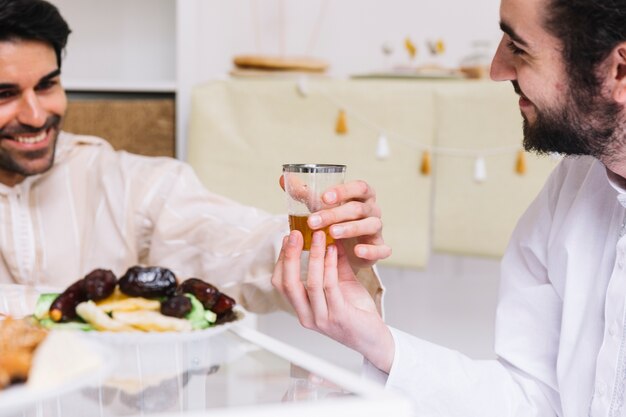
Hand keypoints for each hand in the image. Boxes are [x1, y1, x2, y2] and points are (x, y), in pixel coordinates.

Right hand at [271, 229, 394, 372]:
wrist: (374, 338)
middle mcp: (307, 316)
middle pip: (288, 284)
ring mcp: (321, 318)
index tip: (287, 238)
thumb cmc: (357, 313)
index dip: (281, 259)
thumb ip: (333, 264)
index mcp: (302, 309)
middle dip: (289, 255)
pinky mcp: (339, 316)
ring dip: (313, 256)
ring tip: (318, 236)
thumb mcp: (341, 284)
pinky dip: (330, 265)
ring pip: (310, 283)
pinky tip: (333, 250)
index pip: (281, 283)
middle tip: (295, 233)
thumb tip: (328, 238)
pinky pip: (330, 286)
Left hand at [280, 176, 391, 270]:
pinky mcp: (379, 248)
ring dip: (351, 228)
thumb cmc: (335, 220)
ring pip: (370, 225)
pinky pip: (381, 248)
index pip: (359, 187)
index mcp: (361, 196)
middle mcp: (372, 210)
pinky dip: (371, 250)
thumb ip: (305, 193)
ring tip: (332, 233)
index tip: (323, 197)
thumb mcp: (321, 207)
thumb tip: (283, 178)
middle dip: (335, 213)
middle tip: (313, 221)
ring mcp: (377, 229)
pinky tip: (358, 251)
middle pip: (358, 208)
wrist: (347, 249)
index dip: (343, 190)